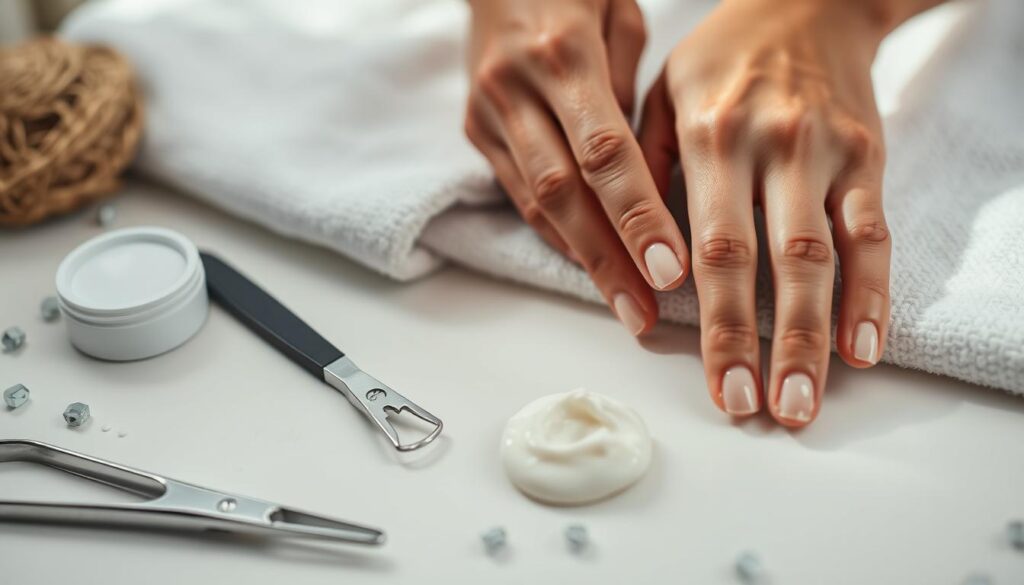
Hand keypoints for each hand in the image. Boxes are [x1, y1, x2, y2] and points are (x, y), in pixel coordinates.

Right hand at [464, 0, 689, 334]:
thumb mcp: (620, 15)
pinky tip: (589, 266)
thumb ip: (631, 93)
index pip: (605, 153)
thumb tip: (645, 170)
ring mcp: (489, 113)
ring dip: (582, 260)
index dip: (636, 217)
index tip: (670, 271)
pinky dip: (556, 233)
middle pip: (563, 193)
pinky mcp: (476, 130)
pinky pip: (518, 193)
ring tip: (625, 307)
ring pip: (535, 202)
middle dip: (607, 260)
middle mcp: (517, 88)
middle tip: (644, 315)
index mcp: (563, 53)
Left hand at [639, 0, 895, 425]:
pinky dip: (873, 293)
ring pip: (827, 255)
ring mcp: (824, 152)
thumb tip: (639, 261)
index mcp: (706, 135)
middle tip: (763, 411)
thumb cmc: (719, 60)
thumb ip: (648, 172)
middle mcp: (770, 146)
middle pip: (772, 261)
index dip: (717, 320)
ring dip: (818, 335)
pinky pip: (873, 231)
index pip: (713, 245)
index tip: (716, 380)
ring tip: (807, 400)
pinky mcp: (866, 155)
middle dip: (768, 344)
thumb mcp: (660, 96)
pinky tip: (864, 347)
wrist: (805, 2)